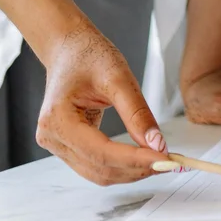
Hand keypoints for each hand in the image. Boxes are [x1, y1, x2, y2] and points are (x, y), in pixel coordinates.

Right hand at [34, 21, 166, 185]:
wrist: (69, 48)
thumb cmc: (88, 55)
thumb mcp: (119, 77)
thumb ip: (138, 113)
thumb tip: (157, 144)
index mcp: (57, 119)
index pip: (101, 152)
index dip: (135, 160)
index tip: (164, 160)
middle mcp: (52, 137)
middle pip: (99, 168)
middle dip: (136, 169)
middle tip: (168, 162)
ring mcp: (56, 144)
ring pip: (97, 173)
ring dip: (129, 172)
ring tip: (158, 160)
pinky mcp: (66, 146)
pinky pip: (94, 165)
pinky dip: (120, 166)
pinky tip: (141, 157)